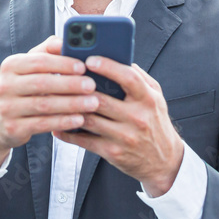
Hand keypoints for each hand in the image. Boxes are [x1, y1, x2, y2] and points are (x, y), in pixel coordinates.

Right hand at [0, 36, 98, 169]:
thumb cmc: (21, 87)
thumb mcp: (28, 67)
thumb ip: (47, 51)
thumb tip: (67, 40)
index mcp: (10, 65)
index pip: (39, 61)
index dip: (62, 63)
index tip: (83, 66)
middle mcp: (5, 85)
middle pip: (42, 83)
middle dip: (70, 84)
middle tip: (92, 85)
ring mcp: (7, 108)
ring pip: (44, 105)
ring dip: (71, 104)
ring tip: (93, 103)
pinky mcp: (13, 128)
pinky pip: (42, 124)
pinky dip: (63, 121)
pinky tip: (79, 119)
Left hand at [53, 56, 184, 195]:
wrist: (164, 162)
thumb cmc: (155, 124)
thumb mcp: (155, 97)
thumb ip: (139, 77)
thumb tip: (117, 57)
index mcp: (148, 99)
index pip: (128, 78)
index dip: (107, 66)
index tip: (89, 59)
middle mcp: (137, 118)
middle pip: (101, 100)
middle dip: (79, 89)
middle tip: (62, 77)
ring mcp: (125, 137)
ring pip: (89, 120)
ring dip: (69, 109)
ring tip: (54, 99)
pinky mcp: (113, 152)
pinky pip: (84, 140)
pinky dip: (68, 132)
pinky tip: (58, 125)